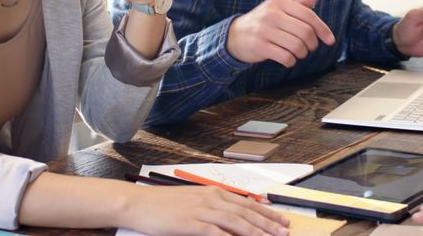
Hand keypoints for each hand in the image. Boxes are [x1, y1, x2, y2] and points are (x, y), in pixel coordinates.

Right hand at [126, 185, 289, 235]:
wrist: (138, 203)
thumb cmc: (163, 204)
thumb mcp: (192, 200)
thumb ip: (213, 206)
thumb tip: (232, 215)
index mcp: (213, 192)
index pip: (247, 203)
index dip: (267, 213)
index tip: (281, 220)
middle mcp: (211, 198)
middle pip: (246, 212)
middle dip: (268, 223)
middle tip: (284, 232)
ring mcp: (201, 210)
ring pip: (236, 222)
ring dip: (256, 232)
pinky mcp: (191, 223)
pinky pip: (216, 233)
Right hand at [226, 0, 335, 66]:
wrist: (235, 35)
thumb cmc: (263, 22)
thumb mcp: (278, 9)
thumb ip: (298, 3)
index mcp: (278, 2)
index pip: (308, 15)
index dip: (323, 29)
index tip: (330, 40)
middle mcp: (271, 14)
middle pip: (305, 32)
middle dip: (312, 44)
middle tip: (309, 48)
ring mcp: (264, 30)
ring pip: (297, 46)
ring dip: (302, 54)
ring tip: (298, 53)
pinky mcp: (259, 46)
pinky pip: (286, 57)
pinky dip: (291, 61)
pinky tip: (287, 59)